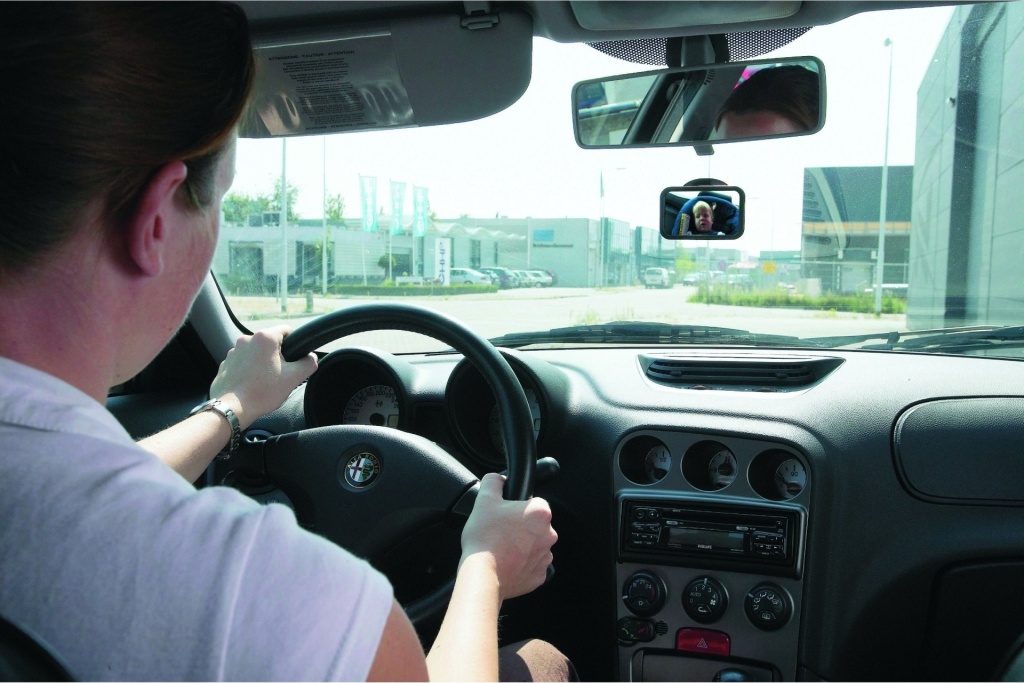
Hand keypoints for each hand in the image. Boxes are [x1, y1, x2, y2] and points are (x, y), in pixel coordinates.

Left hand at [209, 325, 316, 428]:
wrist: (232, 409)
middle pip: (270, 343)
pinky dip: (248, 370)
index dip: (294, 344)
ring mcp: (233, 351)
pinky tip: (251, 384)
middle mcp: (246, 340)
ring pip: (255, 352)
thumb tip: (312, 358)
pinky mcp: (226, 363)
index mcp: (265, 338)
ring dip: (262, 362)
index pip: (286, 330)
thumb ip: (308, 364)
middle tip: (279, 374)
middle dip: (277, 356)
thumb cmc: (262, 392)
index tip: (293, 359)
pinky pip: (242, 362)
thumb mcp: (293, 378)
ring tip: (264, 381)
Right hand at [460, 473, 556, 600]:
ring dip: (521, 546)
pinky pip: (531, 566)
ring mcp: (545, 557)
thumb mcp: (484, 500)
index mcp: (540, 513)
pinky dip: (521, 564)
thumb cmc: (485, 539)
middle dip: (520, 527)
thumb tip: (497, 479)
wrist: (482, 575)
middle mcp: (549, 535)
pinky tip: (506, 563)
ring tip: (501, 548)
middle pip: (534, 525)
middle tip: (500, 531)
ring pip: (534, 545)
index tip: (504, 514)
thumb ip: (493, 482)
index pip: (533, 502)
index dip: (516, 507)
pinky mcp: (539, 576)